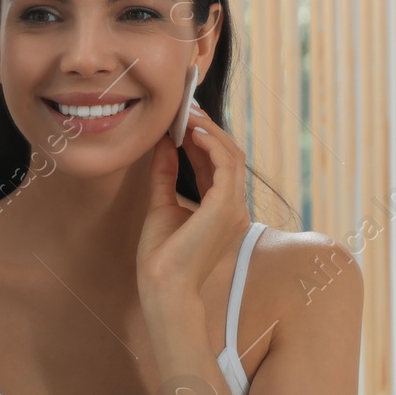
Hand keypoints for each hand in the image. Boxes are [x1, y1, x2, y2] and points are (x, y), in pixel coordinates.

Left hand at [137, 101, 251, 305]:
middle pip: (229, 155)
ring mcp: (233, 208)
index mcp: (222, 209)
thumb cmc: (162, 256)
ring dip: (209, 131)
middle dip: (208, 129)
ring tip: (187, 115)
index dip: (203, 138)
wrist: (162, 286)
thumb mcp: (161, 204)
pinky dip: (211, 145)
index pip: (219, 164)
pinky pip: (226, 166)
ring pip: (231, 156)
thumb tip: (164, 143)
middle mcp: (233, 208)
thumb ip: (165, 174)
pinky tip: (192, 133)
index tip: (184, 118)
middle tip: (186, 108)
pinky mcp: (225, 208)